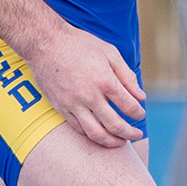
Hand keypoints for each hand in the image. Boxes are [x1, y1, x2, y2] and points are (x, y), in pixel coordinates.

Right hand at [25, 25, 145, 148]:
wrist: (45, 43)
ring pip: (96, 134)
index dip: (138, 113)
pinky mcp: (61, 108)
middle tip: (136, 135)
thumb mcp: (110, 53)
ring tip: (120, 142)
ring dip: (111, 142)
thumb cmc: (80, 44)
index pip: (129, 106)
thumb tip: (141, 96)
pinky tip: (100, 133)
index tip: (140, 113)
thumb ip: (127, 76)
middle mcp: (90, 96)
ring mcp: (73, 104)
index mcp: (105, 81)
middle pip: (115, 125)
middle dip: (129, 133)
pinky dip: (92, 135)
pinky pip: (79, 129)